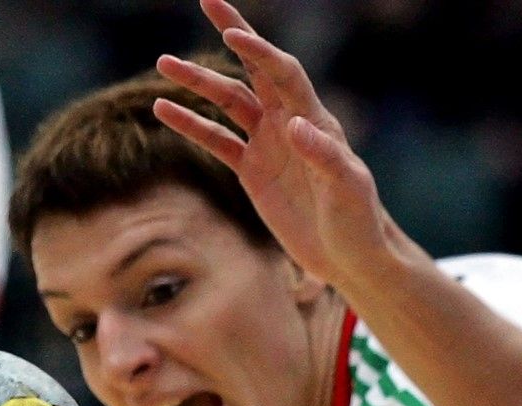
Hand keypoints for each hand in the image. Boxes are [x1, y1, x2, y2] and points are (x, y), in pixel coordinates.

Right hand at [153, 0, 406, 287]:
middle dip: (233, 34)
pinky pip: (217, 141)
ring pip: (229, 103)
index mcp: (315, 120)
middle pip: (255, 70)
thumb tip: (295, 125)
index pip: (284, 74)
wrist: (348, 256)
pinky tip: (163, 109)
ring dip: (198, 83)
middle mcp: (289, 124)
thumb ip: (325, 156)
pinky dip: (192, 125)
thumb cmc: (357, 219)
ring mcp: (268, 145)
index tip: (232, 35)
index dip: (260, 52)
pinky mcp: (252, 172)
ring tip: (163, 63)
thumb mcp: (347, 188)